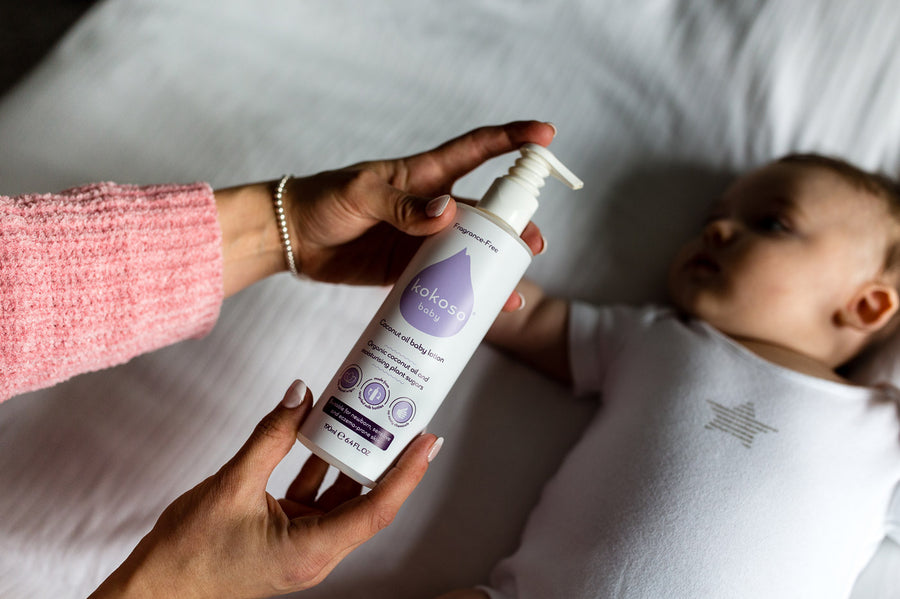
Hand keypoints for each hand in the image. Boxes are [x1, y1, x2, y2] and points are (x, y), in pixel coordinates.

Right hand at [90, 381, 441, 598]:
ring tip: (368, 421)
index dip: (406, 473)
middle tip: (406, 422)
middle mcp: (316, 554)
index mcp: (311, 551)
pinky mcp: (287, 537)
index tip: (428, 442)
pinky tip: (319, 435)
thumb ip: (270, 438)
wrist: (155, 591)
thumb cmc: (189, 555)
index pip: (376, 509)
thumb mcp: (232, 486)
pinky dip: (320, 468)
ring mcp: (302, 547)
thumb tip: (300, 396)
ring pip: (342, 500)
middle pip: (367, 503)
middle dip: (389, 462)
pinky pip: (315, 499)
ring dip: (352, 461)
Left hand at [283, 121, 553, 285]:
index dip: (512, 140)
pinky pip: (447, 281)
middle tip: (532, 244)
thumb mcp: (360, 195)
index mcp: (424, 175)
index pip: (476, 150)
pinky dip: (467, 293)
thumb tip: (447, 212)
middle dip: (515, 224)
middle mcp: (432, 206)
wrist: (292, 238)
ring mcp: (423, 240)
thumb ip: (401, 205)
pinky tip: (485, 308)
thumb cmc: (324, 200)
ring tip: (516, 284)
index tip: (545, 136)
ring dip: (497, 265)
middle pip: (486, 212)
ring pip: (472, 250)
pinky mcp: (410, 270)